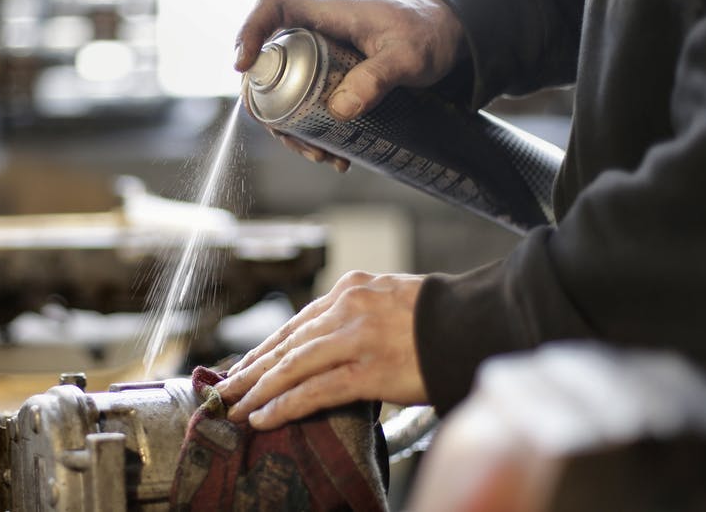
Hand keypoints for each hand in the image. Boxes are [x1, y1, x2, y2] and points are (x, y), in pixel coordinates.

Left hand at [215, 270, 427, 429]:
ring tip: (236, 408)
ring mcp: (356, 338)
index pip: (296, 322)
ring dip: (259, 391)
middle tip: (225, 391)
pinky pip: (315, 390)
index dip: (265, 348)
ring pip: (292, 367)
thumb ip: (360, 313)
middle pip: (286, 343)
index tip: (243, 366)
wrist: (480, 322)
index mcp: (352, 288)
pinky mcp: (368, 370)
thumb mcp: (393, 298)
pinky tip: (265, 417)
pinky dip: (284, 405)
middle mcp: (347, 307)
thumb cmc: (444, 317)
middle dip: (251, 370)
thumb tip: (335, 339)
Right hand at [235, 0, 464, 170]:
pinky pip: (310, 97)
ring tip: (319, 156)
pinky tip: (335, 153)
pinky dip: (314, 127)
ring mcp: (325, 52)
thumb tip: (338, 111)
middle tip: (288, 137)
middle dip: (270, 104)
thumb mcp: (408, 58)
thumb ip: (377, 79)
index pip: (273, 6)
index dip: (249, 31)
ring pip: (288, 87)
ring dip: (293, 125)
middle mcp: (319, 29)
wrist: (453, 33)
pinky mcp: (335, 72)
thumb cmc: (431, 32)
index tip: (243, 66)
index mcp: (329, 12)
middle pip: (271, 61)